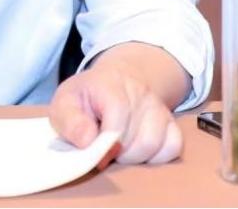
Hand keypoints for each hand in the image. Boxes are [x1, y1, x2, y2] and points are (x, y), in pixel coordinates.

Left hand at [50, 60, 182, 165]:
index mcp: (110, 83)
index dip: (106, 142)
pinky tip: (137, 150)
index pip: (118, 116)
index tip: (94, 152)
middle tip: (103, 150)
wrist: (113, 80)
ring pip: (155, 144)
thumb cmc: (86, 97)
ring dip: (134, 157)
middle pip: (137, 137)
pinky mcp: (171, 121)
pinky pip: (172, 147)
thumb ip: (69, 121)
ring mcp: (158, 106)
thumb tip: (87, 141)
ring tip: (118, 150)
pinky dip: (155, 157)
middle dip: (117, 153)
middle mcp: (140, 91)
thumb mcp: (65, 103)